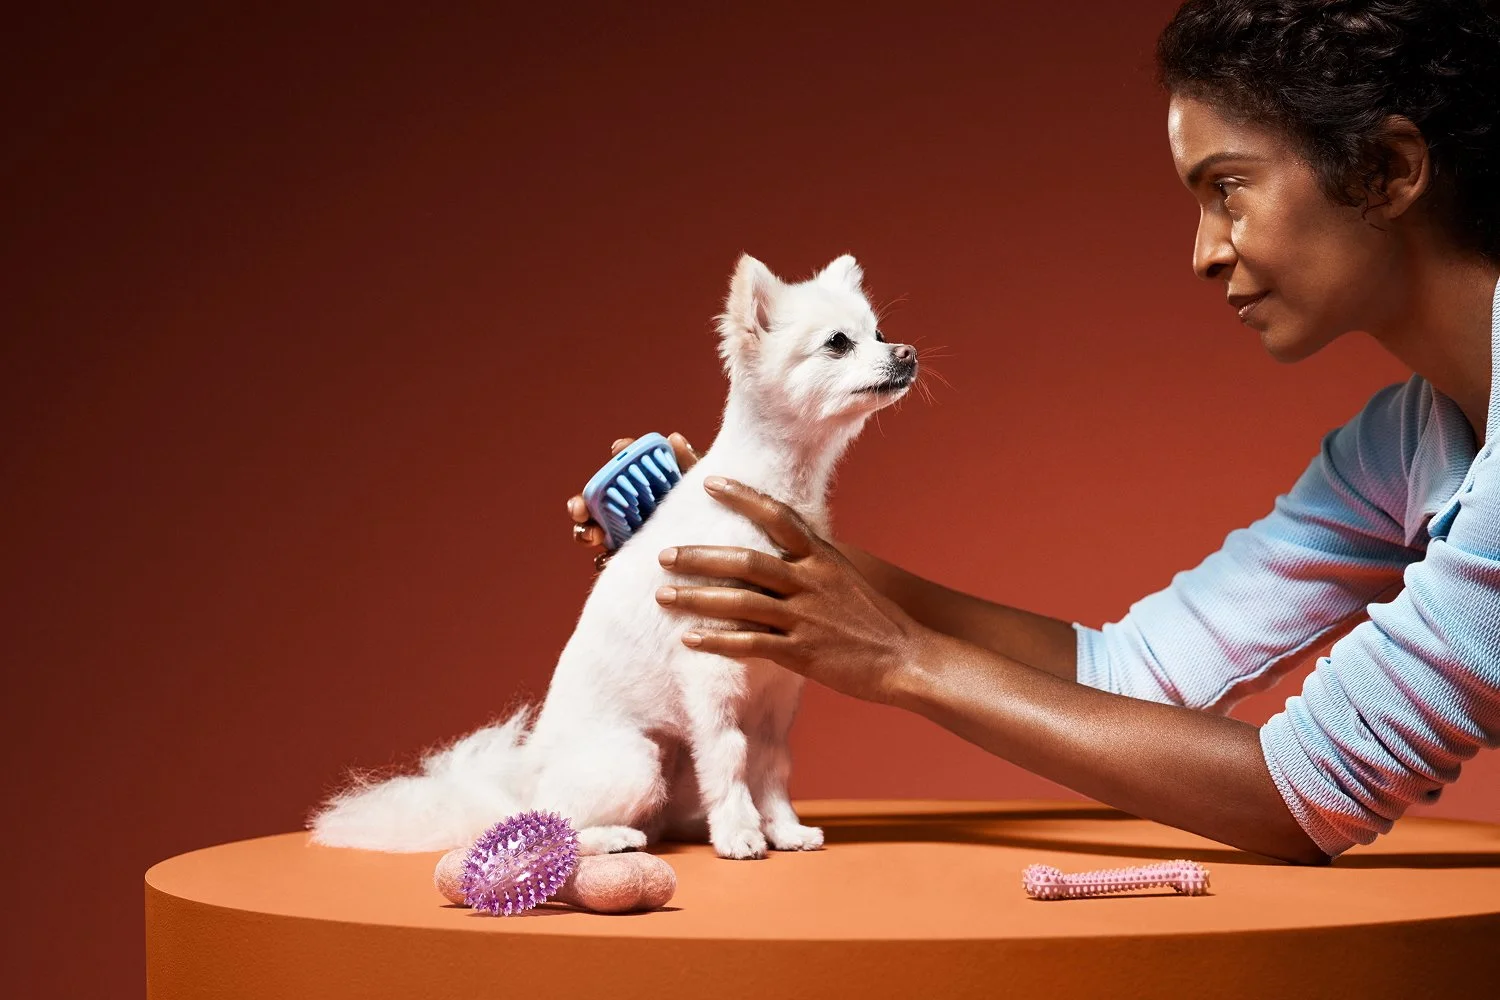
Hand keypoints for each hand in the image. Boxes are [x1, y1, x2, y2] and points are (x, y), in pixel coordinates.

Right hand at [566, 432, 699, 570]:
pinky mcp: (627, 558)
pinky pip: (607, 560)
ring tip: (592, 535)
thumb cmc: (703, 507)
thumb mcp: (698, 487)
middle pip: (593, 502)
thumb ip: (688, 463)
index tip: (618, 450)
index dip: (618, 456)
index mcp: (639, 484)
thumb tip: (674, 439)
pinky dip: (603, 560)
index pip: (623, 464)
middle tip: (579, 508)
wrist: (712, 541)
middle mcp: (624, 507)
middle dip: (581, 503)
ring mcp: (623, 534)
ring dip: (585, 531)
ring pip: (592, 531)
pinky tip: (607, 559)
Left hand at [654, 477, 932, 703]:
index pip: (778, 517)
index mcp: (822, 557)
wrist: (908, 657)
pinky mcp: (802, 652)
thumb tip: (776, 546)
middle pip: (746, 561)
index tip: (709, 481)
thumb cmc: (873, 618)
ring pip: (740, 602)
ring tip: (662, 595)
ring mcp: (805, 617)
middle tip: (663, 553)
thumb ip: (809, 560)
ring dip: (696, 598)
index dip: (742, 497)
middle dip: (700, 557)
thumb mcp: (844, 576)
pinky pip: (750, 644)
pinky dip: (717, 641)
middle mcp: (810, 581)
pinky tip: (689, 639)